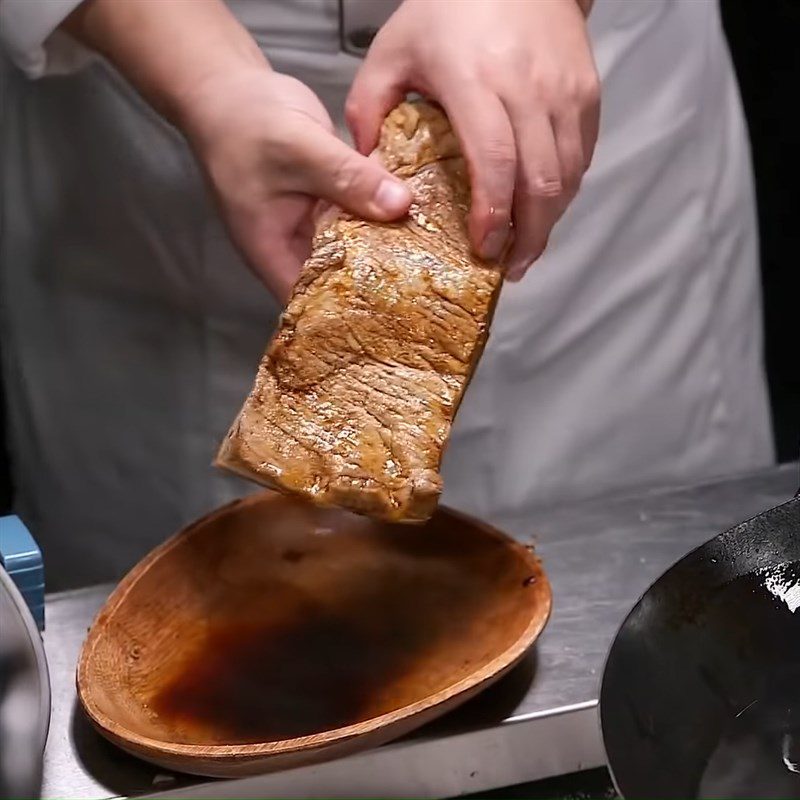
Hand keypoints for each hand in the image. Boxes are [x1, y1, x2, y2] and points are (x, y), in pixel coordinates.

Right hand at [180, 69, 411, 300]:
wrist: (228, 86)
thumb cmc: (245, 123)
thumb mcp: (299, 149)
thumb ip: (349, 178)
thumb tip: (402, 205)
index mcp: (275, 254)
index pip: (316, 304)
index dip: (352, 313)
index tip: (398, 309)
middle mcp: (296, 248)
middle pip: (342, 280)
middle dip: (381, 281)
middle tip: (429, 283)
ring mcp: (314, 225)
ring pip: (356, 248)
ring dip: (389, 246)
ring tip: (435, 255)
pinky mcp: (330, 202)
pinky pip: (362, 216)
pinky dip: (384, 214)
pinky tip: (419, 214)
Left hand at [346, 0, 599, 279]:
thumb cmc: (448, 9)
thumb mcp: (392, 50)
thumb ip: (368, 110)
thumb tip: (366, 170)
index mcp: (477, 80)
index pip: (496, 160)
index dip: (494, 213)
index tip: (484, 249)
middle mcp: (529, 89)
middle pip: (542, 181)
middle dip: (529, 236)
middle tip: (509, 268)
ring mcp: (565, 92)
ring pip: (568, 175)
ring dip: (549, 221)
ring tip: (525, 250)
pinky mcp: (587, 94)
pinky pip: (582, 157)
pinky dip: (563, 192)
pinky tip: (542, 211)